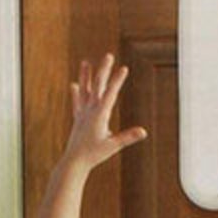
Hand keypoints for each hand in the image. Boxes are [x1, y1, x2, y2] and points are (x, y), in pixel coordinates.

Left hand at [61, 55, 143, 173]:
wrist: (74, 162)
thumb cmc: (93, 155)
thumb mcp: (113, 146)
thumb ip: (128, 137)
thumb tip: (143, 132)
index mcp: (99, 114)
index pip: (110, 93)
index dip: (117, 80)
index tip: (124, 68)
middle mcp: (89, 110)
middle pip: (98, 86)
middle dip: (104, 70)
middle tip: (108, 55)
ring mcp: (82, 113)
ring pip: (85, 90)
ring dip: (86, 76)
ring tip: (85, 62)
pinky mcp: (78, 119)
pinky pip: (77, 102)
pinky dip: (76, 93)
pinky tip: (74, 85)